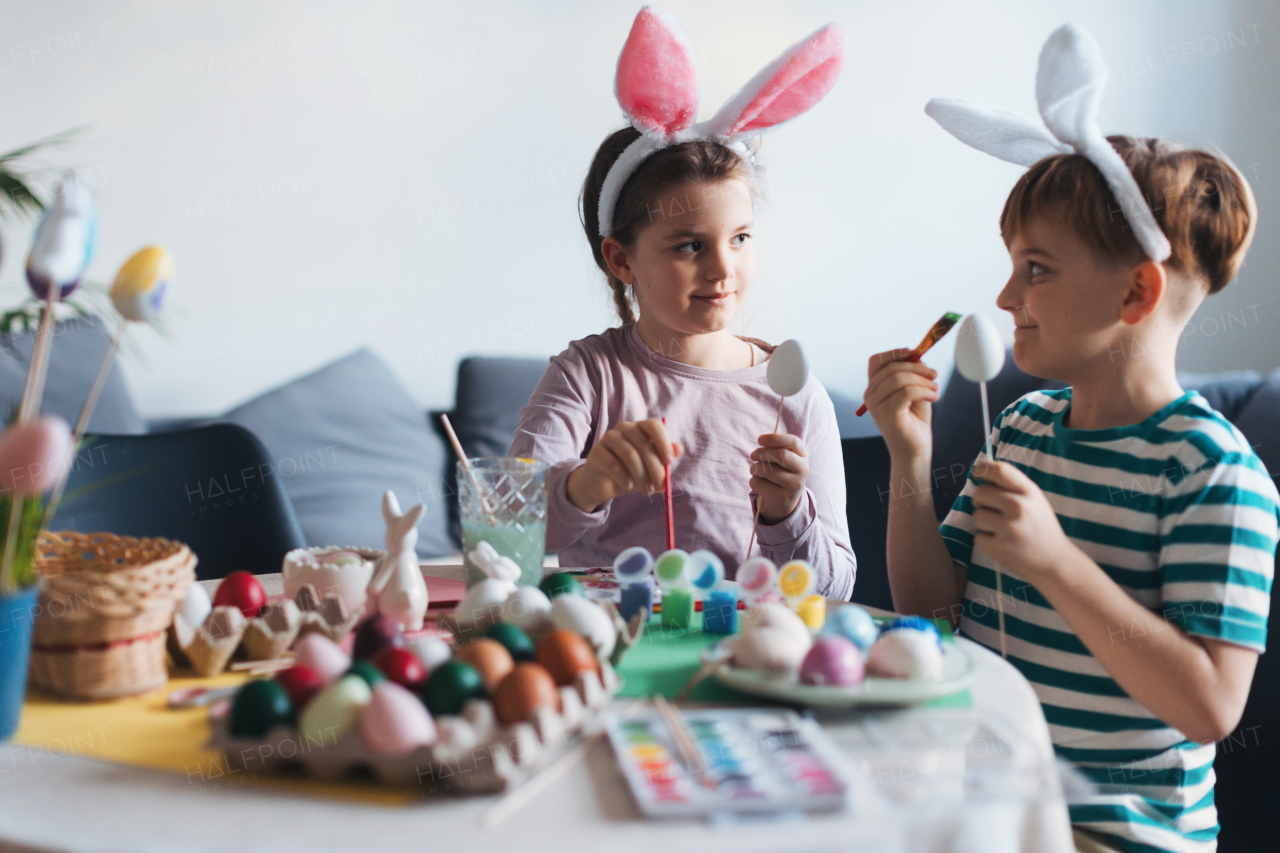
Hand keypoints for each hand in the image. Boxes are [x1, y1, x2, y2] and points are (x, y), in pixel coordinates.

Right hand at [566, 419, 680, 512]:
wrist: (604, 484)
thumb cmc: (632, 473)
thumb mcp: (651, 468)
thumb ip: (664, 459)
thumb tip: (679, 449)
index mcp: (641, 428)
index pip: (654, 425)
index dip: (663, 442)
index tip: (669, 461)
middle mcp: (625, 428)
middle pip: (643, 443)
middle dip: (654, 466)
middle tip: (660, 483)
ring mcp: (609, 438)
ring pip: (629, 454)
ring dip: (641, 475)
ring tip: (646, 489)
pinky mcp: (596, 452)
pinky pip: (614, 465)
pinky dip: (625, 479)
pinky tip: (629, 486)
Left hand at [750, 433, 808, 523]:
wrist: (785, 499)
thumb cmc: (780, 470)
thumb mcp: (783, 457)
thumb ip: (776, 447)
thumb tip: (762, 441)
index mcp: (803, 455)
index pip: (793, 441)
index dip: (775, 438)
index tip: (759, 439)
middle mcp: (803, 470)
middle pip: (781, 455)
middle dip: (761, 453)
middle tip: (752, 455)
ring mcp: (794, 485)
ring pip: (767, 470)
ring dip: (754, 468)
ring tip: (755, 470)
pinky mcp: (782, 497)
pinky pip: (759, 483)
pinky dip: (753, 481)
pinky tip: (759, 482)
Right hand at [864, 349, 938, 463]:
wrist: (914, 450)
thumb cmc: (914, 421)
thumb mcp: (914, 391)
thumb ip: (912, 374)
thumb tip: (918, 356)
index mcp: (874, 387)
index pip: (876, 361)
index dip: (895, 353)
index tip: (914, 353)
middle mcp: (870, 395)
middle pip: (891, 367)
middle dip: (917, 367)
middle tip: (934, 375)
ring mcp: (875, 405)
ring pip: (899, 379)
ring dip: (922, 380)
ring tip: (935, 390)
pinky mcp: (886, 414)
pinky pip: (906, 392)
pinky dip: (924, 391)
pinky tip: (933, 397)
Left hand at [970, 460, 1075, 582]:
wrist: (1055, 563)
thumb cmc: (1041, 529)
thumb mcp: (1035, 502)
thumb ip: (1013, 489)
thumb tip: (982, 474)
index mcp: (1030, 492)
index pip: (1000, 470)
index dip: (983, 468)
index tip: (977, 472)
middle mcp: (1019, 506)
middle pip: (980, 493)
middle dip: (981, 502)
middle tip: (992, 512)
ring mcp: (1009, 527)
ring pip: (976, 516)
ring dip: (983, 523)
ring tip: (1000, 531)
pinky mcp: (999, 547)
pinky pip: (978, 537)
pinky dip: (986, 542)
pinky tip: (1002, 545)